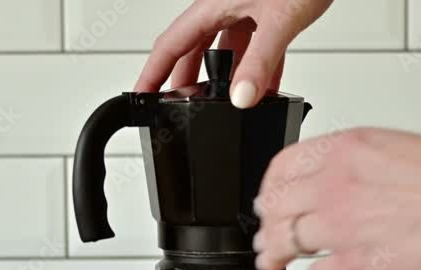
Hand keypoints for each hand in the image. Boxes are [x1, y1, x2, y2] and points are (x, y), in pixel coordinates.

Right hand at [135, 0, 332, 107]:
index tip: (141, 96)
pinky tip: (263, 89)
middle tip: (177, 108)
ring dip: (222, 78)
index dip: (152, 73)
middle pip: (192, 50)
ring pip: (223, 50)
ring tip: (219, 105)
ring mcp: (245, 9)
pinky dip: (254, 69)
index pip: (170, 45)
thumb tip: (242, 98)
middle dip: (184, 81)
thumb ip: (260, 62)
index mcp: (212, 5)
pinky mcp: (268, 13)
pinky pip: (253, 48)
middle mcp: (223, 6)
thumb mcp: (279, 20)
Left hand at [252, 128, 420, 269]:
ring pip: (284, 241)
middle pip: (276, 205)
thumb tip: (355, 173)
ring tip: (272, 259)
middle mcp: (334, 186)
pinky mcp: (353, 267)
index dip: (271, 185)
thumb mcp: (403, 146)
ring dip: (274, 253)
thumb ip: (365, 162)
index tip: (271, 195)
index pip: (283, 165)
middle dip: (266, 221)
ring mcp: (339, 228)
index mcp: (346, 150)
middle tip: (266, 231)